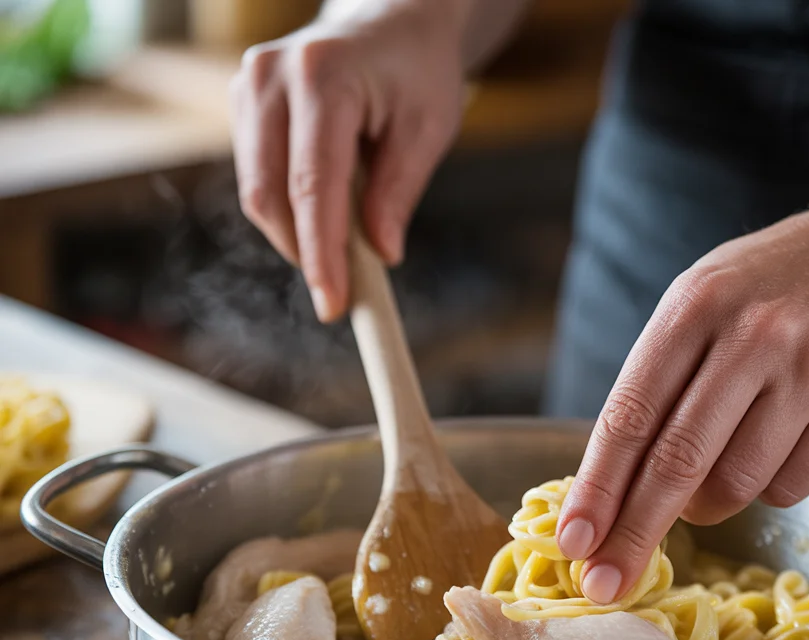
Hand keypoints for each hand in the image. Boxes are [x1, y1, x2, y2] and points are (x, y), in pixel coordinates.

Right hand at [230, 0, 468, 321]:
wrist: (389, 20)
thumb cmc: (416, 72)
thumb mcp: (427, 129)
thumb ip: (399, 191)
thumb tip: (382, 255)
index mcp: (324, 76)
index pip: (313, 186)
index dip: (321, 254)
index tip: (333, 304)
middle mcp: (271, 76)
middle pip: (270, 195)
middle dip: (304, 253)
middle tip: (341, 294)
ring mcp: (248, 85)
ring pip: (257, 193)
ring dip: (296, 235)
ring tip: (344, 243)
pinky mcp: (242, 102)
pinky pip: (257, 179)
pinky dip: (288, 211)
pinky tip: (325, 209)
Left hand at [556, 191, 808, 604]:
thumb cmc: (766, 292)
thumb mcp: (697, 307)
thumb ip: (654, 386)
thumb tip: (606, 495)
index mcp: (694, 308)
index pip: (630, 417)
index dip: (597, 489)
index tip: (573, 542)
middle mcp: (753, 336)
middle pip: (678, 463)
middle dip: (635, 534)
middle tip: (606, 584)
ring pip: (737, 485)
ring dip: (708, 504)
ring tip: (714, 471)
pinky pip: (792, 487)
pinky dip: (768, 488)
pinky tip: (775, 446)